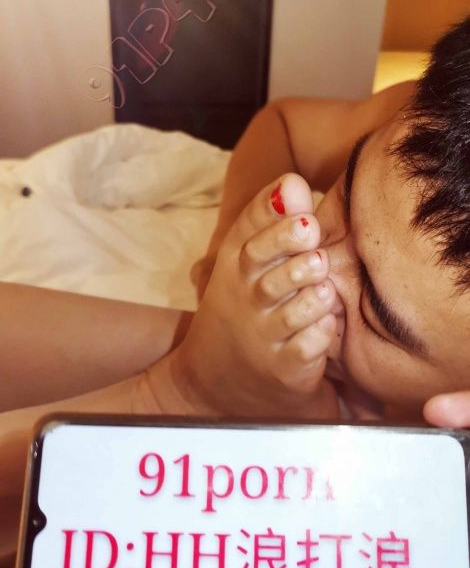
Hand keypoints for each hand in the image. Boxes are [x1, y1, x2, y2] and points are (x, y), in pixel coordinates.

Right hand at [181, 174, 341, 418]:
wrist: (213, 387)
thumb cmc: (246, 311)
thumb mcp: (248, 266)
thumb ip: (273, 225)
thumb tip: (297, 180)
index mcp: (236, 265)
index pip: (246, 229)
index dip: (270, 209)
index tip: (296, 190)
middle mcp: (244, 297)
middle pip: (260, 263)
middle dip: (285, 242)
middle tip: (311, 229)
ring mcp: (262, 335)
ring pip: (287, 308)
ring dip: (307, 290)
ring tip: (322, 279)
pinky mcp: (283, 370)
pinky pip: (304, 349)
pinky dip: (318, 334)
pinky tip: (328, 322)